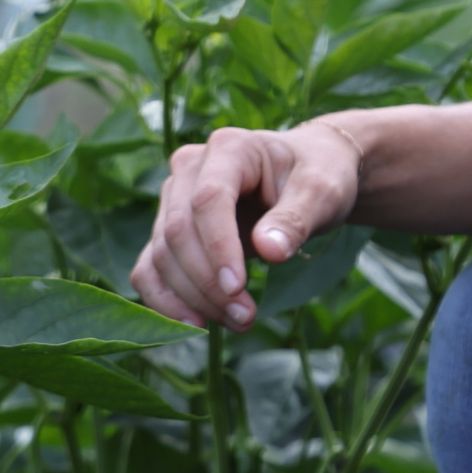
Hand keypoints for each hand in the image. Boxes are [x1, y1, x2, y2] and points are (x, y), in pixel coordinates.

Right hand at [129, 123, 359, 329]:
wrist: (305, 174)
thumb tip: (269, 250)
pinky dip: (166, 300)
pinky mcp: (168, 228)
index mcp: (228, 148)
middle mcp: (190, 168)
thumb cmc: (317, 176)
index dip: (218, 248)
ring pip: (162, 254)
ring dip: (194, 297)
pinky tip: (196, 324)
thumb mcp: (322, 192)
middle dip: (208, 282)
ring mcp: (173, 198)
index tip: (238, 289)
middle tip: (247, 318)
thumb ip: (297, 218)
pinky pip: (150, 267)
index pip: (208, 200)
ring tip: (239, 322)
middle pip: (179, 231)